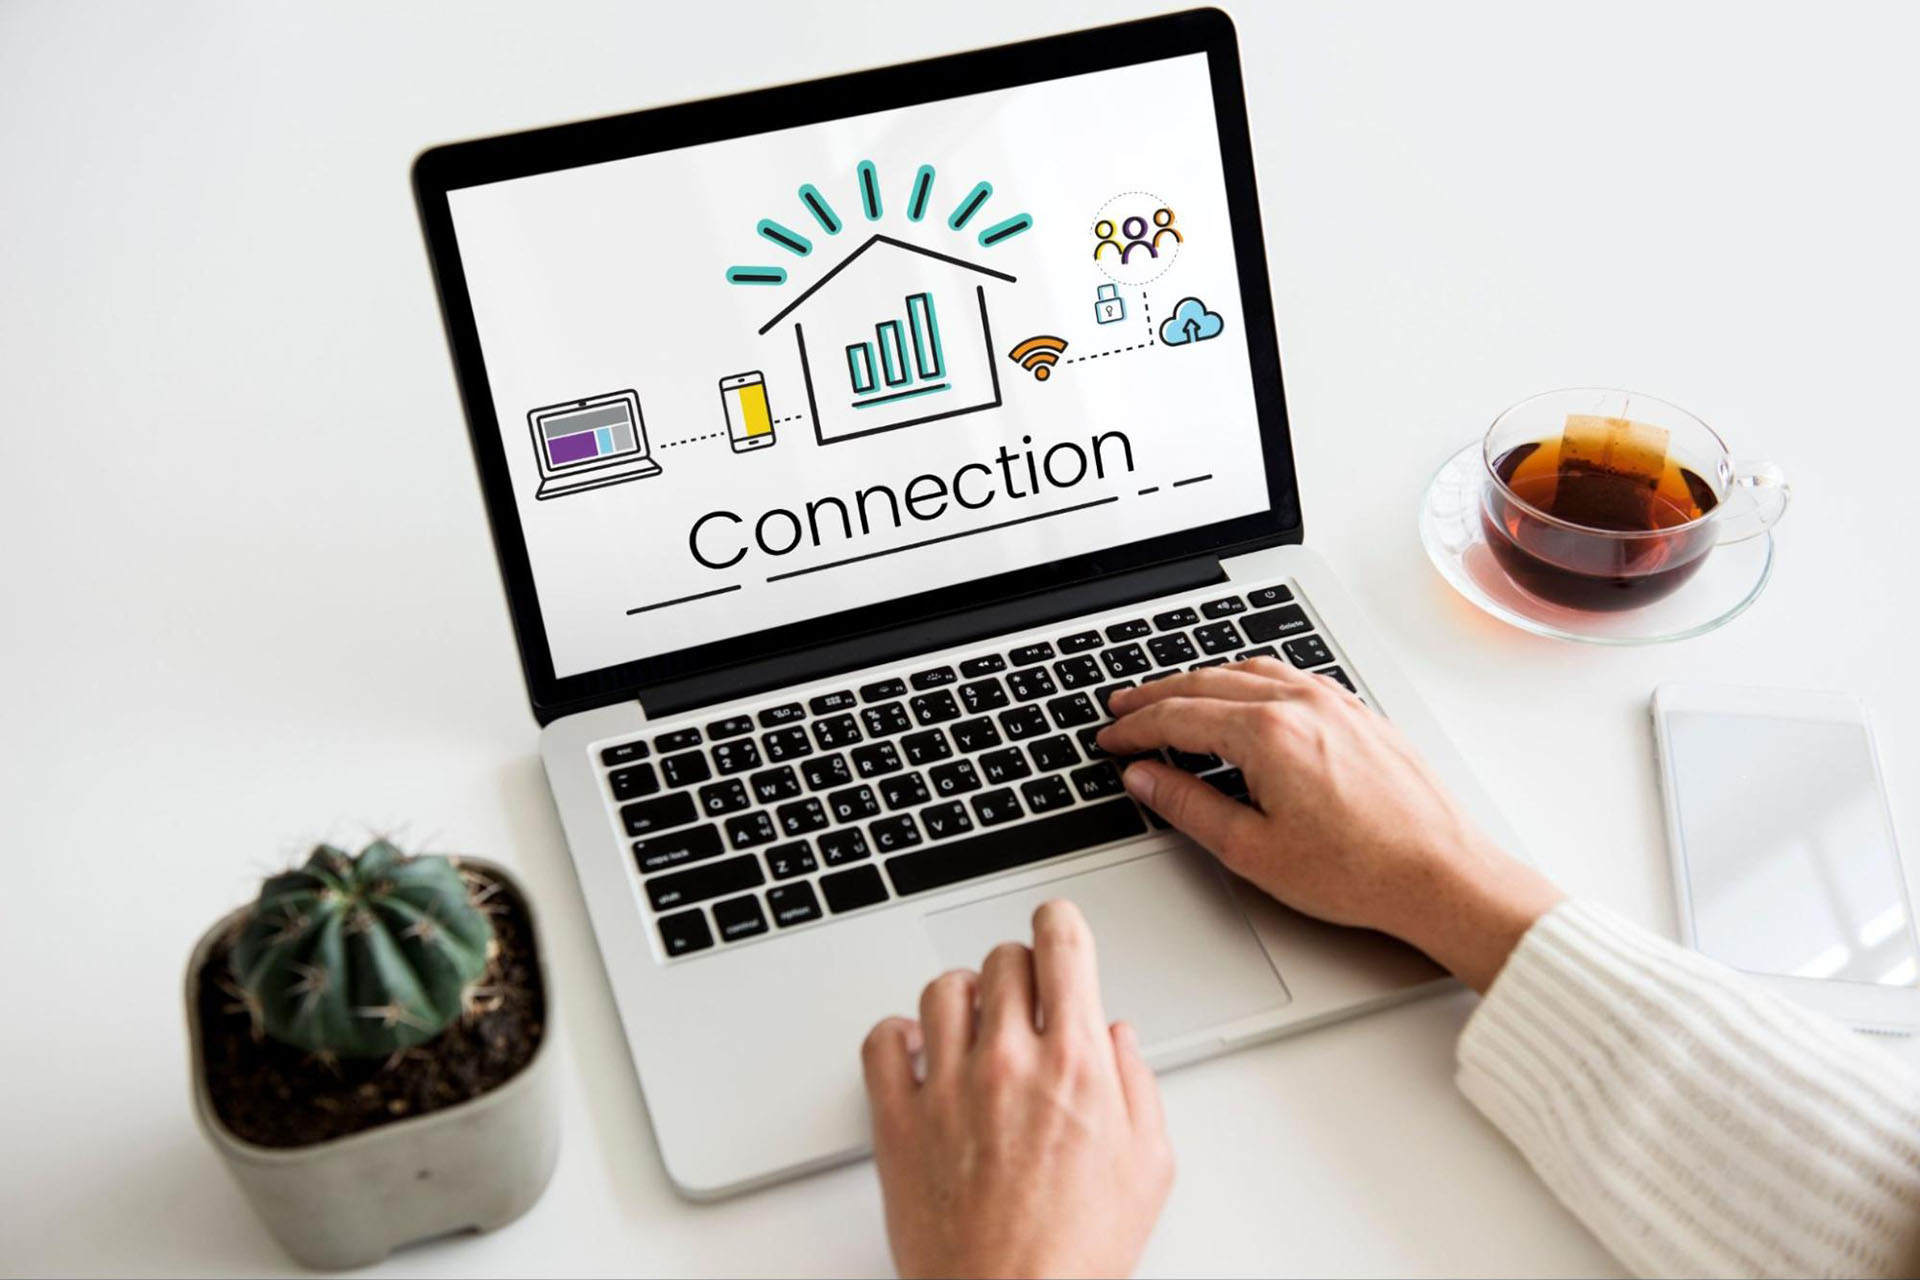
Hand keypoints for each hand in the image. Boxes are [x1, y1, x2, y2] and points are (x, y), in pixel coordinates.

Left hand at [861, 900, 1172, 1278]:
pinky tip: (919, 1052)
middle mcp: (1007, 1062)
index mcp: (1075, 1064)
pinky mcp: (898, 1121)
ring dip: (963, 996)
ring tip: (974, 1024)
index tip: (1056, 925)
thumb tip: (1117, 1039)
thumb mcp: (1149, 1168)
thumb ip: (1138, 1087)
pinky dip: (897, 1035)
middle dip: (1019, 969)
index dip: (1060, 922)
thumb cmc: (1077, 1256)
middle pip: (1002, 960)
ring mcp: (946, 1087)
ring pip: (941, 988)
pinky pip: (881, 1041)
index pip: (1061, 944)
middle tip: (1025, 999)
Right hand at [1097, 659, 1561, 991]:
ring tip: (1172, 697)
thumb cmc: (1360, 871)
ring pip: (1249, 671)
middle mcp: (1300, 704)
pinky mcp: (1359, 713)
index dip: (1135, 728)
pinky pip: (1289, 677)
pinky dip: (1249, 680)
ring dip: (1202, 681)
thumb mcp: (1252, 850)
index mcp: (1267, 734)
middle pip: (1207, 683)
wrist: (1442, 875)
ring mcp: (1334, 703)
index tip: (1110, 739)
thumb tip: (1145, 778)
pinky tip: (1243, 696)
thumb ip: (1188, 805)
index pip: (1179, 717)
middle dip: (1157, 696)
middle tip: (1123, 708)